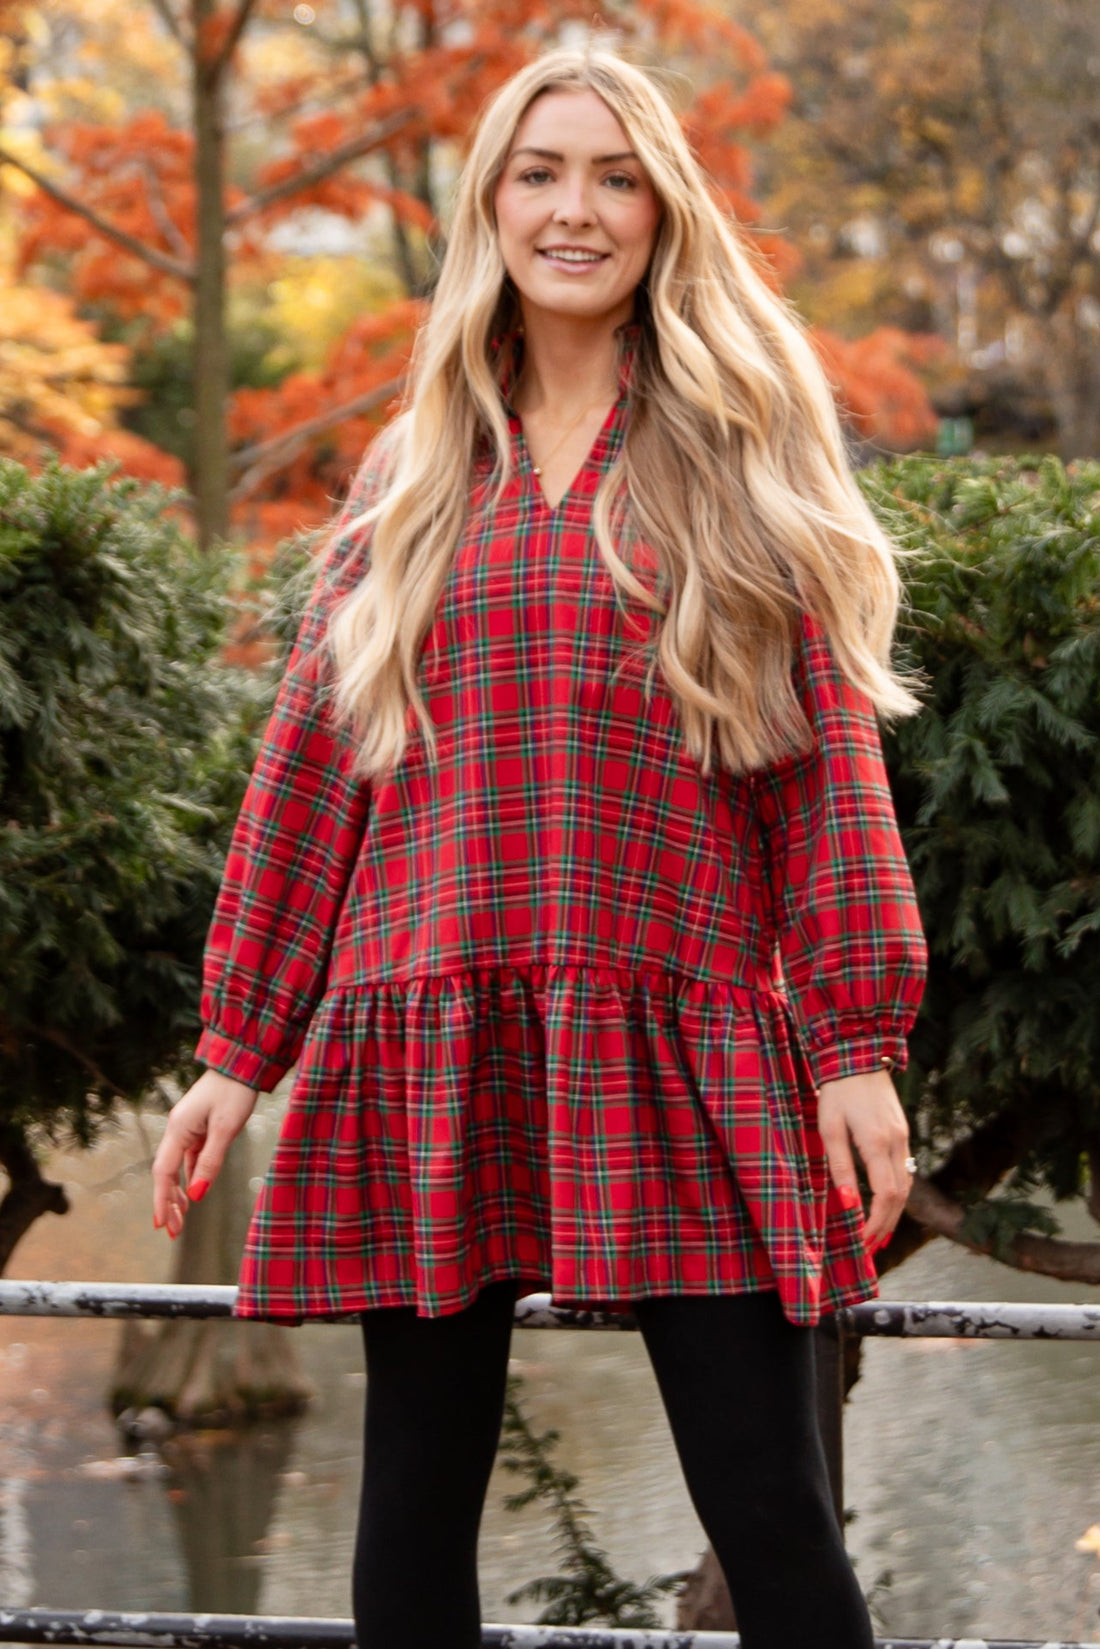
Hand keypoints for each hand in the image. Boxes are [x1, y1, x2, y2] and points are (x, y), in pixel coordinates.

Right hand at [151, 1069, 257, 1238]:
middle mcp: (178, 1129)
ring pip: (178, 1167)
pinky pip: (190, 1157)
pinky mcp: (200, 1126)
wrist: (243, 1062)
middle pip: (167, 1173)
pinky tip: (194, 1192)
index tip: (161, 1224)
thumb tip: (196, 1195)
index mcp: (178, 1129)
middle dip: (168, 1203)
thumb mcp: (226, 1129)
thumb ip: (210, 1162)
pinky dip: (190, 1176)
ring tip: (181, 1219)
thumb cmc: (235, 1091)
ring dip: (179, 1192)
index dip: (161, 1200)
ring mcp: (188, 1128)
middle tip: (173, 1231)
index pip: (163, 1172)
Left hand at [817, 1068, 911, 1252]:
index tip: (863, 1241)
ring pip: (906, 1186)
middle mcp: (896, 1143)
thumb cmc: (836, 1092)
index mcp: (877, 1143)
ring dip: (893, 1214)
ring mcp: (903, 1138)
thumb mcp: (829, 1128)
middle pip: (900, 1197)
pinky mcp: (902, 1133)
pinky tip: (887, 1207)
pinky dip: (897, 1195)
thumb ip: (839, 1166)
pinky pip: (904, 1171)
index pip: (886, 1195)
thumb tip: (847, 1204)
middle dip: (886, 1226)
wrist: (858, 1057)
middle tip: (870, 1248)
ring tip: (879, 1236)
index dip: (876, 1222)